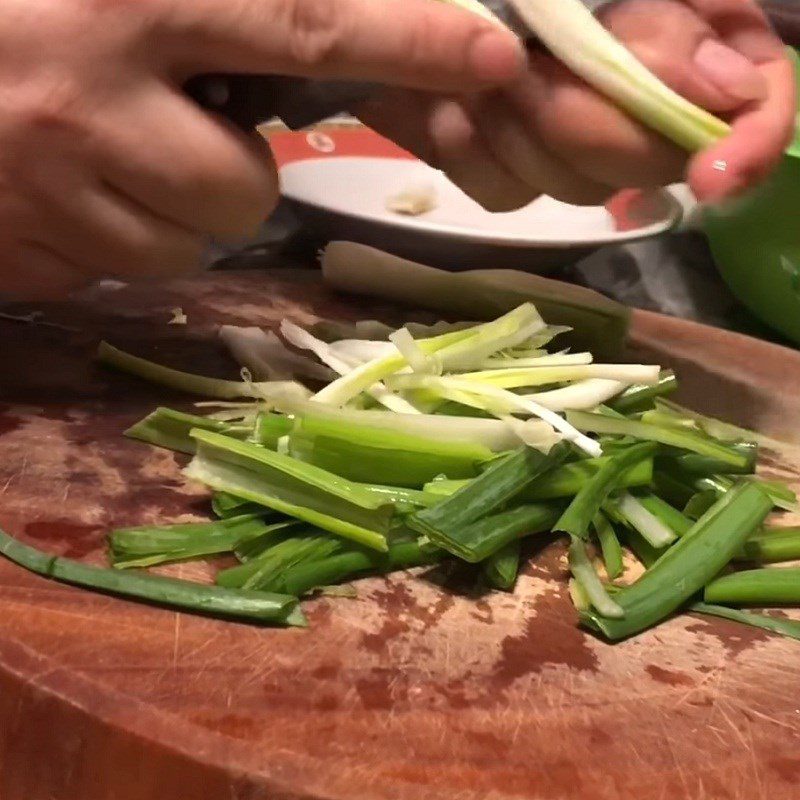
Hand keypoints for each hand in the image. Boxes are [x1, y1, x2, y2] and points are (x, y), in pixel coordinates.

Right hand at [0, 0, 524, 298]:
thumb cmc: (23, 18)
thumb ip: (235, 12)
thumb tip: (324, 41)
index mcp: (132, 1)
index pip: (304, 22)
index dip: (407, 41)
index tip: (492, 54)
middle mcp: (93, 100)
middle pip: (247, 186)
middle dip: (240, 173)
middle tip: (178, 127)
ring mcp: (57, 191)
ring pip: (193, 241)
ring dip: (176, 205)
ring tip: (110, 152)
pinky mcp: (36, 253)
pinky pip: (136, 267)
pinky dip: (127, 234)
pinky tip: (74, 188)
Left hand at [357, 0, 795, 210]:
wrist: (359, 3)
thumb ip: (653, 31)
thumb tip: (730, 88)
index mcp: (666, 16)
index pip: (760, 84)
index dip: (754, 135)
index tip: (713, 175)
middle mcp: (625, 73)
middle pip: (659, 152)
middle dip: (593, 127)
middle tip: (529, 77)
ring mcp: (562, 119)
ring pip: (580, 184)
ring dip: (522, 138)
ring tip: (473, 82)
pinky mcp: (502, 153)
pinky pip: (510, 193)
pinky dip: (475, 159)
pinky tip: (445, 114)